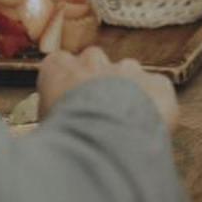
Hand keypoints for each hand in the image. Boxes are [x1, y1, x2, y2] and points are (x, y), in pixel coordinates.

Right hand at [38, 48, 178, 131]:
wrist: (106, 140)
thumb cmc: (67, 137)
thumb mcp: (44, 126)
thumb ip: (51, 114)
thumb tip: (52, 126)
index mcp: (58, 69)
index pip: (58, 64)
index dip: (65, 83)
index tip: (67, 101)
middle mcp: (93, 61)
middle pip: (94, 60)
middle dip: (97, 80)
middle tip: (97, 110)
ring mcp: (128, 69)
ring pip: (129, 72)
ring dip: (128, 91)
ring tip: (124, 122)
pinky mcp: (157, 83)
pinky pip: (157, 89)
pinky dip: (154, 104)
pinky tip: (148, 126)